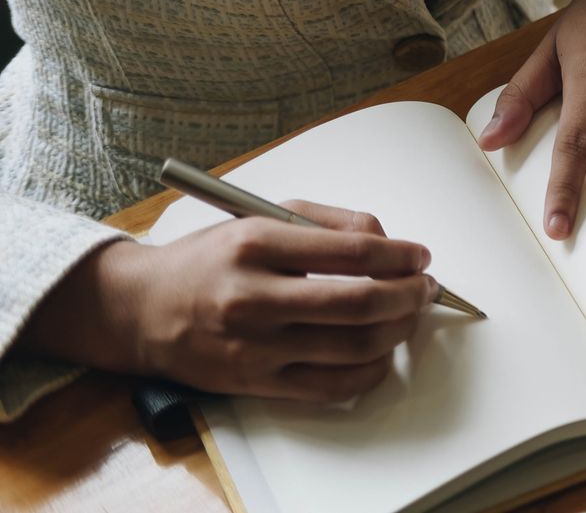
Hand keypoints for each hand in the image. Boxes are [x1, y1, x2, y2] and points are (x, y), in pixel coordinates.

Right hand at [21, 202, 436, 400]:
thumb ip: (327, 223)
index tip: (420, 256)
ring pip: (352, 346)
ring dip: (398, 331)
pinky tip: (383, 353)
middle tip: (426, 287)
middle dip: (408, 294)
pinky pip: (331, 386)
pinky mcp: (254, 383)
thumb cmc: (210, 261)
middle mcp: (252, 297)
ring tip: (409, 315)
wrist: (140, 310)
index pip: (351, 251)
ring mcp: (253, 347)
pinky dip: (371, 371)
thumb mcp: (259, 219)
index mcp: (255, 246)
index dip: (399, 255)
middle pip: (358, 302)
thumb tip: (388, 240)